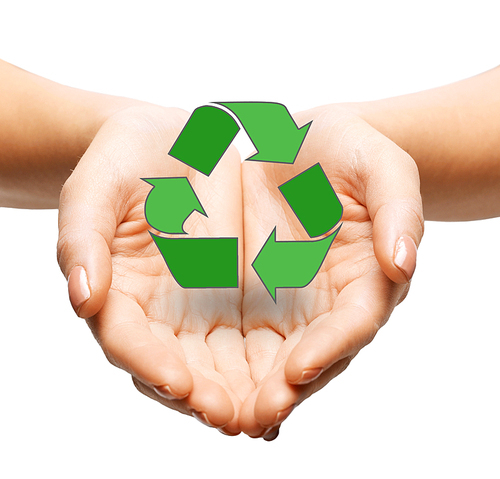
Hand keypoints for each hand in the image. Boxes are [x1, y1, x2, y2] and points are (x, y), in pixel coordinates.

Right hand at [57, 105, 253, 433]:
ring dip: (244, 392)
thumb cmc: (124, 160)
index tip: (181, 384)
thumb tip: (83, 299)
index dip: (151, 366)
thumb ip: (83, 240)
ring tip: (270, 412)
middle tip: (235, 419)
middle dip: (205, 398)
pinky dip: (274, 360)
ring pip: (221, 363)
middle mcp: (160, 312)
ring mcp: (201, 306)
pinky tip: (296, 376)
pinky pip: (259, 333)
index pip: (129, 343)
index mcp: (119, 294)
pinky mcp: (241, 294)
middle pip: (178, 369)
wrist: (175, 141)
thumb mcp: (97, 190)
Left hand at [238, 105, 423, 438]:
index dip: (330, 348)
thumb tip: (404, 262)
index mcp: (368, 277)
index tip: (298, 369)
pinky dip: (229, 359)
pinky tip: (201, 379)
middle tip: (254, 415)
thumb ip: (397, 211)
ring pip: (277, 354)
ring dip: (253, 387)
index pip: (354, 323)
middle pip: (315, 354)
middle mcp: (333, 300)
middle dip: (287, 388)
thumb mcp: (382, 168)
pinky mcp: (262, 290)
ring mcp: (296, 299)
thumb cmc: (355, 152)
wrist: (312, 144)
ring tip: (223, 414)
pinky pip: (245, 330)